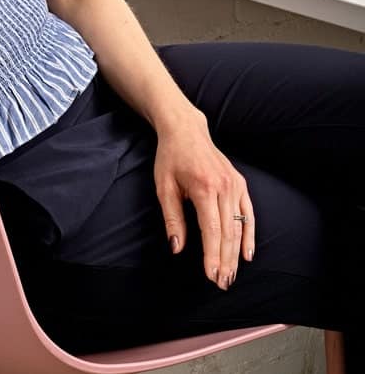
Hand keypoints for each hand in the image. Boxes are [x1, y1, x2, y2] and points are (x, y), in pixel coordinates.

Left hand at [154, 116, 254, 289]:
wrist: (185, 130)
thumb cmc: (170, 158)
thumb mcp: (164, 187)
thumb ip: (173, 219)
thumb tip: (177, 248)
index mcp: (204, 187)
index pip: (211, 230)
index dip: (212, 256)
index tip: (211, 276)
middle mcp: (223, 187)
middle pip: (228, 232)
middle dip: (226, 260)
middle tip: (222, 284)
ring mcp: (235, 184)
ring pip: (240, 226)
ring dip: (237, 253)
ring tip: (232, 275)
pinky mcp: (240, 183)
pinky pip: (249, 213)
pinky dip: (249, 234)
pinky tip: (247, 253)